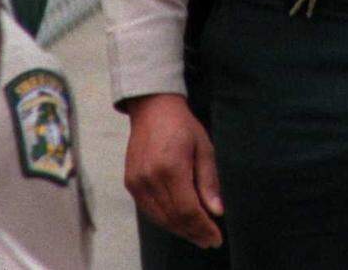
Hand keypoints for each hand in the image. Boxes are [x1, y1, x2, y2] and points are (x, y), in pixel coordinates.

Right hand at [124, 94, 223, 247]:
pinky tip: (178, 222)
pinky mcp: (130, 183)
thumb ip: (209, 181)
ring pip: (160, 218)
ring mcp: (137, 182)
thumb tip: (217, 211)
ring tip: (197, 234)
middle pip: (173, 218)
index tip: (216, 238)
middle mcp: (150, 178)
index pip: (187, 210)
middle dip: (193, 232)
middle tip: (209, 240)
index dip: (202, 227)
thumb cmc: (182, 125)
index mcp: (171, 167)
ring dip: (180, 230)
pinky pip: (149, 211)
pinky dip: (165, 220)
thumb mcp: (203, 147)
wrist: (153, 108)